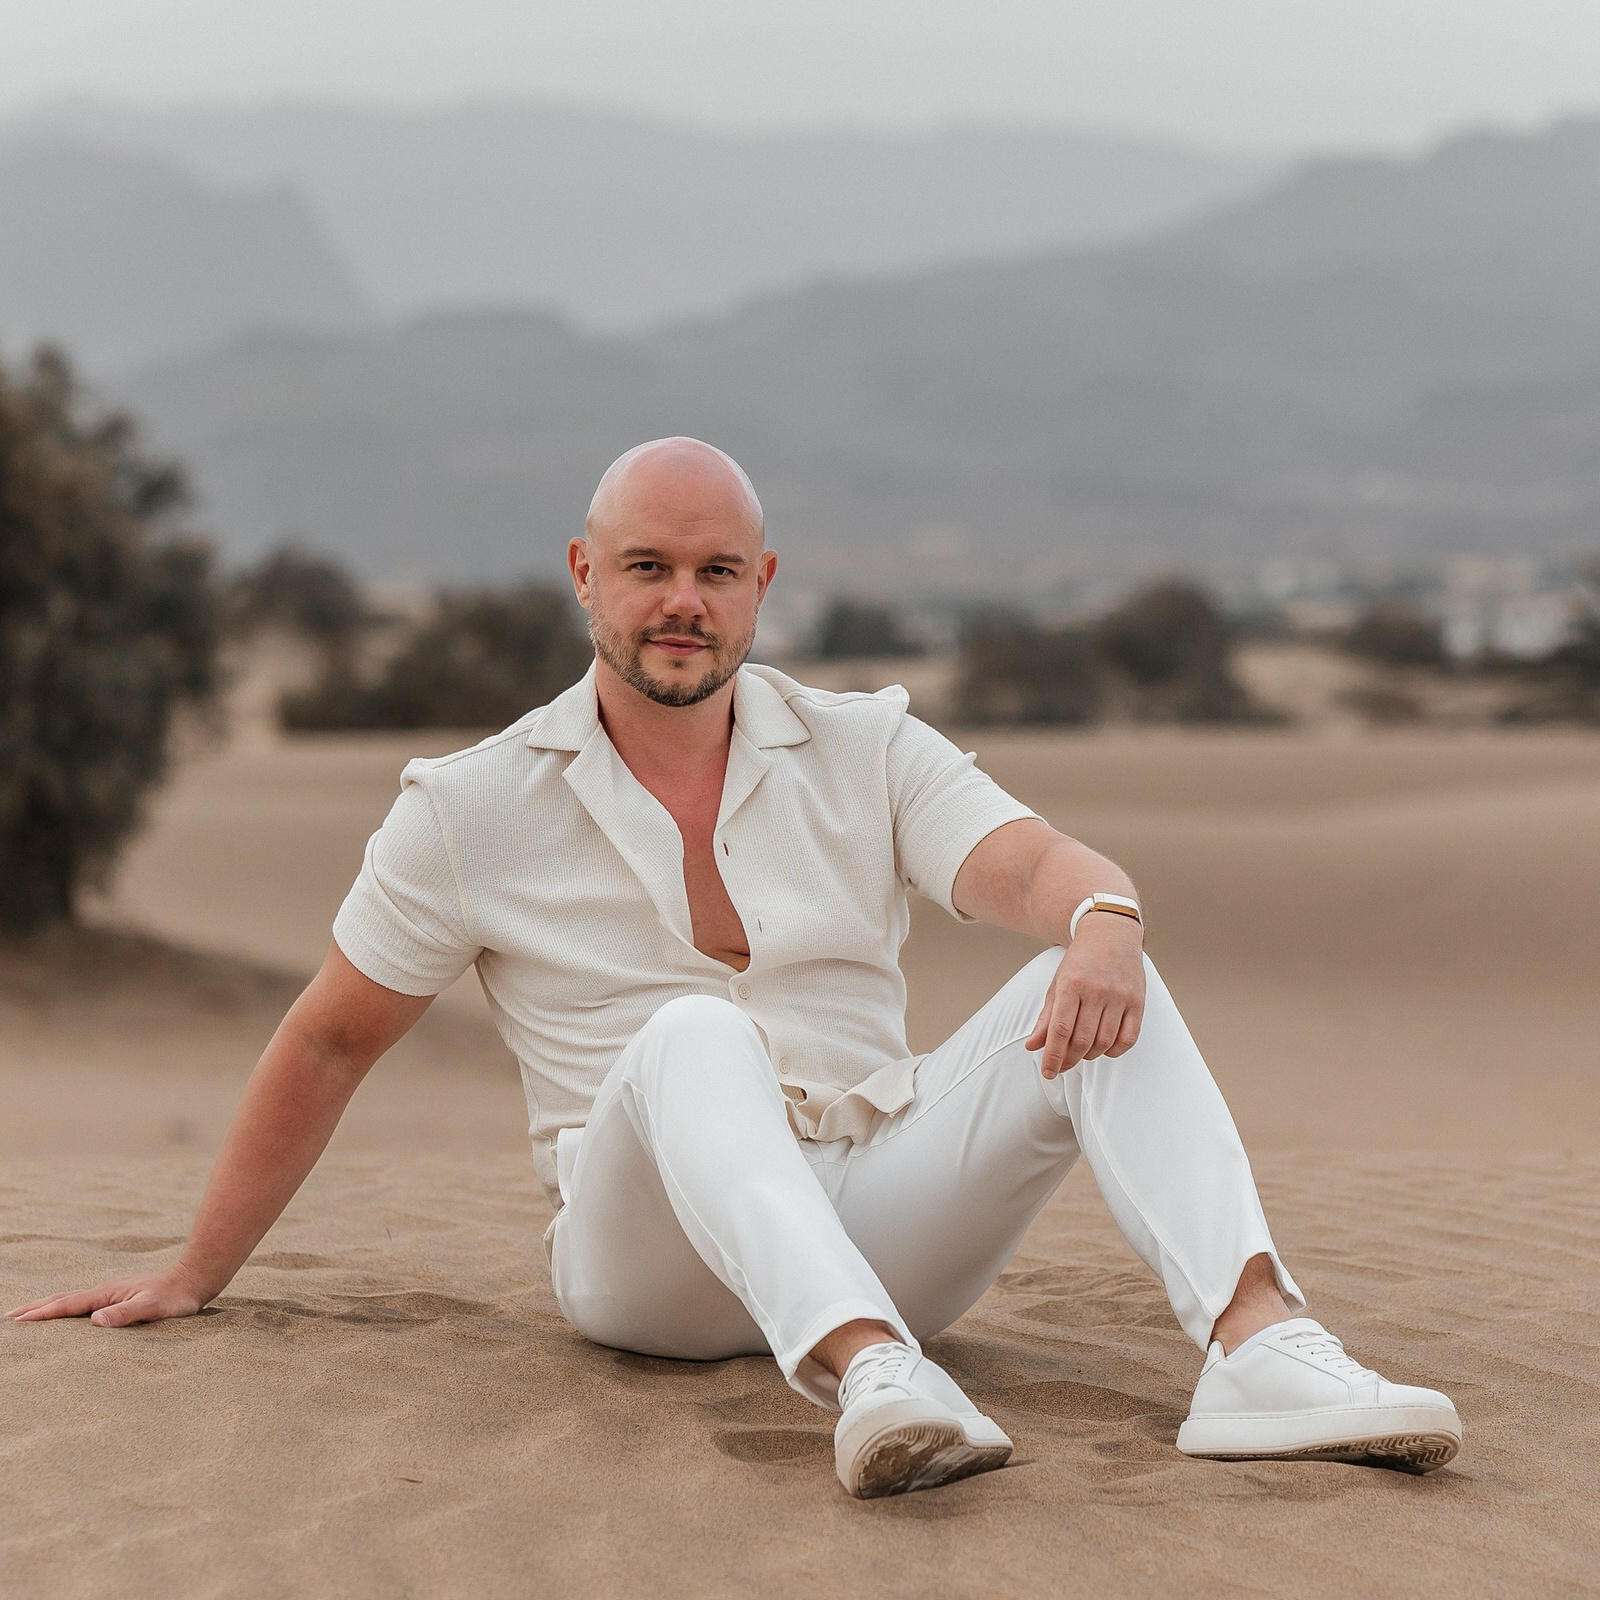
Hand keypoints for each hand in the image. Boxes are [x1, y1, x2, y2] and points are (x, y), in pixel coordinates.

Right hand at [8, 1262, 209, 1327]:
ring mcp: (112, 1294)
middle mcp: (105, 1292)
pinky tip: (70, 1316)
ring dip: (49, 1307)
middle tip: (10, 1317)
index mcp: (107, 1294)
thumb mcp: (152, 1307)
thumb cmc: (176, 1297)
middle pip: (63, 1299)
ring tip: (30, 1315)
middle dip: (36, 1308)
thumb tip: (95, 1320)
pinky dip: (68, 1310)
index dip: (41, 1314)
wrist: (195, 1279)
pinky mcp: (120, 1299)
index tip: (17, 1321)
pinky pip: (86, 1305)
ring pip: (72, 1301)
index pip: (67, 1305)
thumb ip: (126, 1313)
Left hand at [1025, 917, 1145, 1078]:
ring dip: (1090, 1055)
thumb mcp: (1057, 984)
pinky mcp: (1137, 1001)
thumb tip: (1033, 1047)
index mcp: (1071, 984)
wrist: (1110, 934)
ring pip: (1104, 1042)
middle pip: (1082, 1040)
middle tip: (1062, 1066)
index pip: (1060, 1030)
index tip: (1048, 1072)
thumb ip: (1046, 1017)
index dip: (1053, 1056)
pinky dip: (1114, 1050)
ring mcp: (1119, 996)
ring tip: (1081, 1053)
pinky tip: (1104, 1048)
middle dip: (1069, 1060)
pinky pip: (1128, 1038)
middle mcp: (1096, 990)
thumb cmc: (1080, 962)